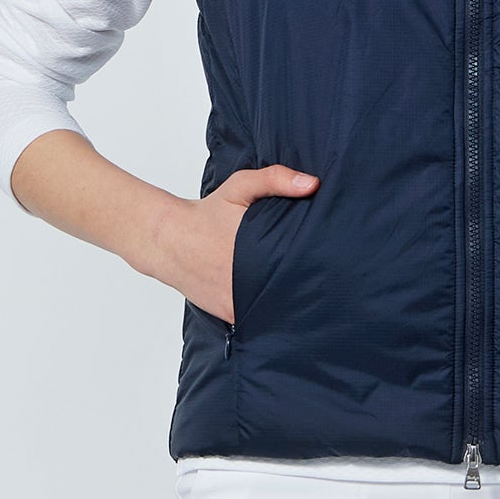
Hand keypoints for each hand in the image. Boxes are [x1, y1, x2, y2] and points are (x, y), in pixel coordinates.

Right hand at [152, 163, 319, 322]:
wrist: (168, 240)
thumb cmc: (207, 213)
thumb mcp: (240, 187)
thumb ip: (275, 179)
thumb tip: (312, 184)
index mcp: (257, 252)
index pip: (301, 266)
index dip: (318, 266)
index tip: (331, 261)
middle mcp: (248, 282)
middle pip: (291, 291)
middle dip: (307, 285)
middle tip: (325, 278)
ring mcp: (238, 303)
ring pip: (276, 310)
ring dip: (289, 303)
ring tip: (306, 293)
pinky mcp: (230, 315)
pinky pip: (257, 319)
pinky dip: (268, 314)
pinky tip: (279, 303)